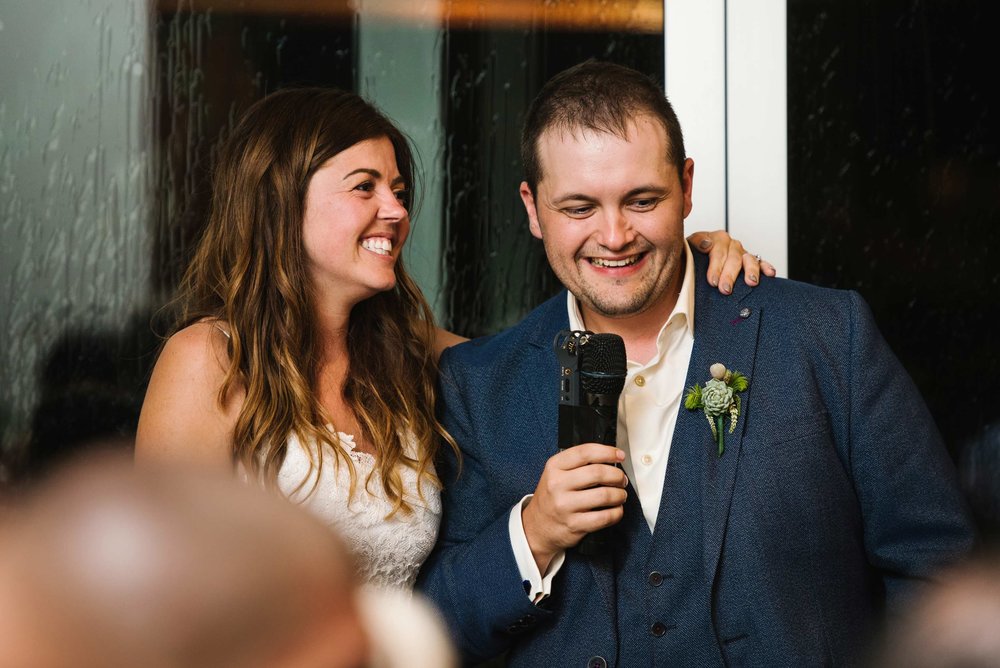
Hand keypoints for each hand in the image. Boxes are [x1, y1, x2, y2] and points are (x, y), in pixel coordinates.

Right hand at [521, 444, 627, 572]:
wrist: (537, 527)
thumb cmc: (551, 497)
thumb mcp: (555, 474)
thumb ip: (577, 463)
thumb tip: (610, 458)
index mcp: (554, 467)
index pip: (585, 452)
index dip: (607, 452)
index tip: (620, 455)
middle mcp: (558, 485)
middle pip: (597, 473)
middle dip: (617, 475)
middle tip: (622, 479)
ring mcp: (565, 506)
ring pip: (604, 495)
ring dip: (620, 494)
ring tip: (620, 495)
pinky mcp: (574, 525)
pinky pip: (605, 517)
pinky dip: (617, 513)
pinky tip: (616, 510)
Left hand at [688, 230, 776, 294]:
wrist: (696, 259)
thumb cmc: (693, 255)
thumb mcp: (689, 248)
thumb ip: (695, 244)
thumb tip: (705, 244)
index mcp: (715, 238)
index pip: (717, 251)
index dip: (715, 266)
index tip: (712, 281)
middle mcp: (730, 244)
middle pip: (732, 258)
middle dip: (729, 275)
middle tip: (725, 289)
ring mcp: (741, 252)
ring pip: (748, 259)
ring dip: (750, 271)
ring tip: (751, 282)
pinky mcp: (750, 261)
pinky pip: (760, 262)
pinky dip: (765, 267)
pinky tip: (770, 273)